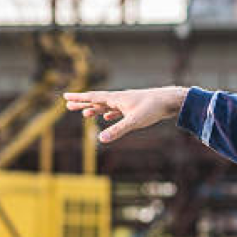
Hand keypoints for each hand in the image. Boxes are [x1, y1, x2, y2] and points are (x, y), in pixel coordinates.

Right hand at [63, 87, 187, 142]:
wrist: (170, 100)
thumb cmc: (153, 108)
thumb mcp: (134, 121)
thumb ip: (117, 130)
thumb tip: (100, 139)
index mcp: (116, 99)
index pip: (93, 97)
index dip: (79, 98)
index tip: (65, 97)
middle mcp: (120, 98)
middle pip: (97, 101)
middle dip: (83, 104)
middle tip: (68, 106)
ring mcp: (127, 102)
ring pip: (107, 105)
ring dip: (95, 109)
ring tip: (85, 114)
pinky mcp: (135, 107)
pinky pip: (118, 110)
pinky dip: (110, 113)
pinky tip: (108, 116)